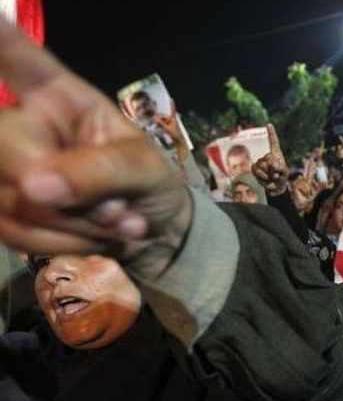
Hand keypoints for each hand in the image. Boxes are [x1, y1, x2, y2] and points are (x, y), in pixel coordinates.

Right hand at [0, 20, 189, 276]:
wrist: (154, 237)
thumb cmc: (151, 184)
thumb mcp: (144, 171)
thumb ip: (100, 172)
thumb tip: (35, 186)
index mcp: (60, 96)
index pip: (21, 61)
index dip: (2, 41)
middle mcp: (24, 123)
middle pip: (3, 144)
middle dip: (59, 193)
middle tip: (117, 212)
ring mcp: (9, 168)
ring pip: (8, 199)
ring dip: (72, 226)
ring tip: (117, 225)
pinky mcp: (5, 209)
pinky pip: (12, 231)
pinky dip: (60, 244)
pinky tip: (94, 240)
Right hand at [252, 124, 289, 195]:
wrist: (275, 186)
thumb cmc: (282, 177)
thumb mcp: (284, 172)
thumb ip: (279, 167)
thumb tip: (271, 163)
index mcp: (276, 154)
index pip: (273, 142)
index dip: (271, 133)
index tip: (269, 124)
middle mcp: (267, 156)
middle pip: (268, 158)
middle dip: (273, 168)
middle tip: (276, 174)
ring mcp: (260, 161)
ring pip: (261, 165)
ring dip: (268, 173)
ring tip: (272, 177)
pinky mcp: (255, 167)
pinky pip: (256, 170)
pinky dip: (262, 176)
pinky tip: (266, 179)